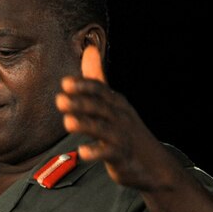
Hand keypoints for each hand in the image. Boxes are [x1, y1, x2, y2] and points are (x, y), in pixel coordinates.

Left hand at [55, 45, 175, 189]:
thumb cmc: (125, 128)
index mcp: (114, 102)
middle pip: (99, 107)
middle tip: (60, 100)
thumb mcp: (112, 102)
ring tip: (68, 122)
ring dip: (85, 124)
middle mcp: (118, 116)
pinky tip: (83, 152)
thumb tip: (89, 48)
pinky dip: (96, 152)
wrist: (153, 162)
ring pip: (102, 129)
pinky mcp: (121, 156)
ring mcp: (120, 136)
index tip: (66, 83)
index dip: (84, 86)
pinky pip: (108, 153)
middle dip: (80, 102)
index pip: (100, 89)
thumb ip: (96, 78)